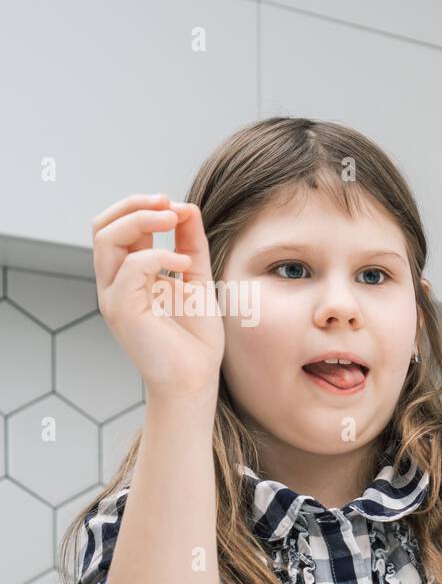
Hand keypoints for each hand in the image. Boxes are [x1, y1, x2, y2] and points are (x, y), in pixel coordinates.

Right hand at [92, 193, 224, 400]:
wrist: (195, 379)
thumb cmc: (195, 339)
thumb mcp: (196, 279)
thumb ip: (191, 245)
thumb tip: (187, 207)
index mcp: (129, 275)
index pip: (117, 227)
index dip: (142, 207)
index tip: (176, 205)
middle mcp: (115, 283)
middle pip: (103, 226)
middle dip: (135, 206)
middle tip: (168, 204)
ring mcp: (115, 296)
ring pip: (107, 239)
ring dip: (140, 220)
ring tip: (173, 219)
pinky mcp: (123, 310)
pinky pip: (131, 267)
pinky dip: (159, 255)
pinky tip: (184, 264)